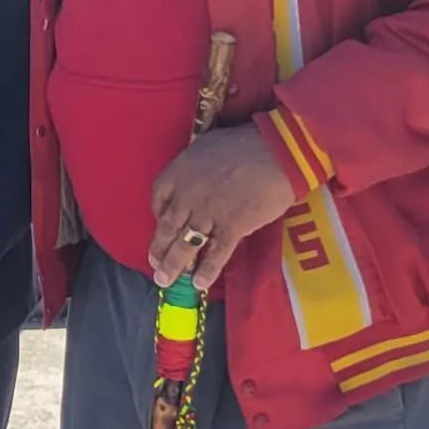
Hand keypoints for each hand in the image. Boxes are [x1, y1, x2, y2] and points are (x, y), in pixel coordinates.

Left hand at [148, 125, 298, 291]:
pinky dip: (207, 270)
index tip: (161, 225)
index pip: (159, 197)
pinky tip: (199, 284)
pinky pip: (216, 253)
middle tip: (154, 266)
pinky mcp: (232, 227)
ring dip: (174, 265)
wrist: (274, 153)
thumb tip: (191, 180)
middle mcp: (188, 195)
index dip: (158, 214)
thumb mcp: (204, 147)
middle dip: (159, 249)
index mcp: (179, 171)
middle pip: (168, 226)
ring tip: (165, 281)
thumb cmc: (241, 144)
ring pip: (186, 244)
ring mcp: (209, 213)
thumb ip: (192, 167)